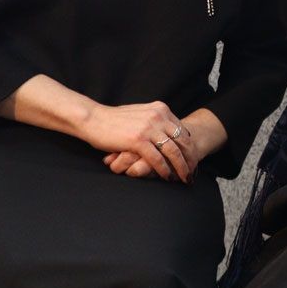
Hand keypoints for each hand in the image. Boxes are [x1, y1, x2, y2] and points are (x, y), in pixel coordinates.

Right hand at [103, 107, 228, 180]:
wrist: (94, 118)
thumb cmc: (114, 120)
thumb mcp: (141, 114)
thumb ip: (155, 120)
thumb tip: (167, 132)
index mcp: (160, 109)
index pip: (182, 130)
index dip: (189, 146)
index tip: (192, 158)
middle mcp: (158, 116)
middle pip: (182, 141)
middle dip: (190, 158)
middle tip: (193, 171)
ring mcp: (149, 128)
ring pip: (173, 151)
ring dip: (181, 167)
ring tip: (184, 178)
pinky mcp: (138, 140)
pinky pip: (157, 158)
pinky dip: (164, 169)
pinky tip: (167, 177)